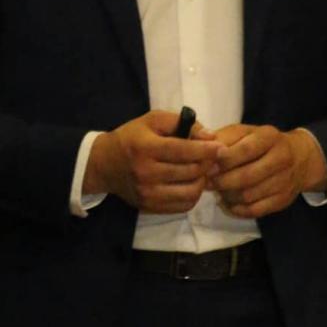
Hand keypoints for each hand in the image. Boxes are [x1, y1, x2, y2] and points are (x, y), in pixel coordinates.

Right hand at [84, 109, 221, 213]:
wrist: (104, 164)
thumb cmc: (132, 137)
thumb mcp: (152, 120)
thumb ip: (181, 123)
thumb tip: (209, 136)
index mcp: (145, 148)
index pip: (182, 151)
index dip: (206, 150)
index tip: (221, 147)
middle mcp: (146, 173)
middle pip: (189, 171)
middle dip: (206, 163)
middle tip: (212, 157)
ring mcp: (148, 193)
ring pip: (190, 192)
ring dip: (202, 181)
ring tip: (201, 170)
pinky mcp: (150, 207)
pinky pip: (183, 205)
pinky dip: (193, 194)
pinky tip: (190, 182)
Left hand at [207, 124, 326, 219]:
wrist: (299, 157)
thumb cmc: (262, 143)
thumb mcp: (245, 132)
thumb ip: (224, 137)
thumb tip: (204, 146)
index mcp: (269, 137)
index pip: (245, 150)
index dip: (224, 159)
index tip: (208, 164)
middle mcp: (281, 158)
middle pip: (247, 176)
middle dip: (222, 181)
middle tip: (208, 181)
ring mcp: (284, 181)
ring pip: (249, 195)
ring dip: (228, 195)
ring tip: (218, 190)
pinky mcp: (283, 200)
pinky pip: (255, 210)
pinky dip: (237, 209)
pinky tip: (229, 202)